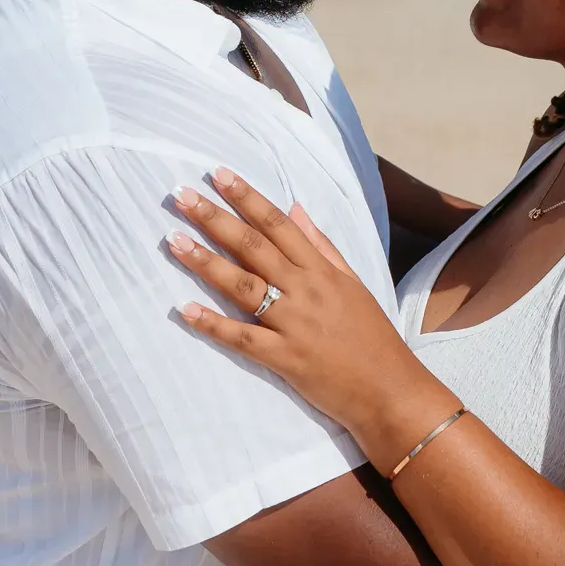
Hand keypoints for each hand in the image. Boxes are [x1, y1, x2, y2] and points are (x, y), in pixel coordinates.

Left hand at [167, 168, 456, 458]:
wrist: (390, 390)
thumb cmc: (372, 337)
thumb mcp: (352, 282)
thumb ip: (322, 245)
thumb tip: (295, 208)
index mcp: (321, 270)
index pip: (278, 224)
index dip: (247, 197)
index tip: (218, 175)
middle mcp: (306, 290)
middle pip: (253, 246)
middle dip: (215, 218)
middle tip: (181, 196)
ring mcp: (294, 324)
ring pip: (243, 285)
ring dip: (206, 262)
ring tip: (174, 240)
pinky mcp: (285, 358)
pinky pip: (243, 338)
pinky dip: (213, 324)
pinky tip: (184, 310)